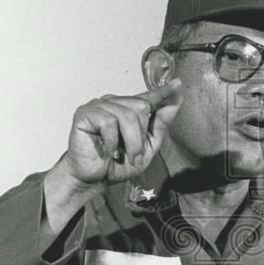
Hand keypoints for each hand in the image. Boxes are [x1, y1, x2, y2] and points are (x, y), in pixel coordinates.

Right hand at [61, 79, 182, 188]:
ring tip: (121, 155)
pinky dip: (112, 142)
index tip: (178, 84)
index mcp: (128, 109)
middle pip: (141, 107)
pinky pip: (108, 122)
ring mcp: (98, 106)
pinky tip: (109, 151)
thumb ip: (160, 124)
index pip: (149, 97)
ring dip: (130, 142)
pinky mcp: (85, 113)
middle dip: (141, 136)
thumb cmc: (116, 164)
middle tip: (133, 153)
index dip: (163, 91)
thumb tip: (177, 99)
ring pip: (127, 115)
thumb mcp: (147, 146)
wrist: (93, 180)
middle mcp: (114, 102)